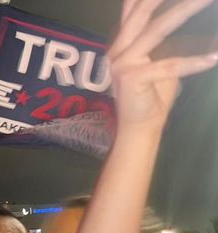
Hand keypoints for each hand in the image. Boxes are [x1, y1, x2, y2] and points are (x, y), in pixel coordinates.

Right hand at [109, 0, 217, 130]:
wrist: (139, 126)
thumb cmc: (152, 94)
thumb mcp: (159, 59)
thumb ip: (164, 37)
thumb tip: (189, 16)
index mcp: (123, 43)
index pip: (131, 9)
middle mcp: (119, 49)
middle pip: (142, 11)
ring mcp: (123, 63)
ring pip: (157, 30)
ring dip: (185, 10)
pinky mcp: (133, 78)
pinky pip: (170, 65)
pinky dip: (195, 62)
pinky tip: (214, 58)